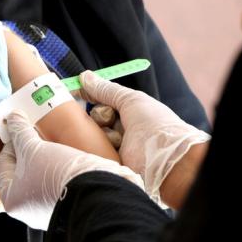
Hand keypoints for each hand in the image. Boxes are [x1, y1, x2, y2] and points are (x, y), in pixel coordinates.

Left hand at [0, 110, 143, 229]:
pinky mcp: (68, 205)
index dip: (12, 141)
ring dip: (46, 158)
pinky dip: (60, 168)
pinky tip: (67, 155)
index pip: (3, 163)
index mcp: (12, 200)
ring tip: (54, 142)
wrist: (99, 193)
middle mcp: (28, 210)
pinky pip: (58, 182)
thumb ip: (20, 132)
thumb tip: (12, 118)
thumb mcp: (34, 148)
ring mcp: (48, 210)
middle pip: (22, 170)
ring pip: (41, 176)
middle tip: (37, 132)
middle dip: (30, 150)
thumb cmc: (58, 176)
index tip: (22, 128)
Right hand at [80, 71, 209, 207]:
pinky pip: (95, 152)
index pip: (104, 102)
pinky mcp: (111, 164)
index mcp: (132, 114)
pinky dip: (97, 149)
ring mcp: (118, 149)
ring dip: (99, 134)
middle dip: (97, 116)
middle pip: (96, 119)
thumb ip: (106, 90)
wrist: (166, 160)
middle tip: (105, 118)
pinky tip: (105, 148)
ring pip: (94, 135)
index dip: (91, 97)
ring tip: (115, 138)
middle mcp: (124, 130)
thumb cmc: (154, 125)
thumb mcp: (131, 100)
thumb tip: (84, 76)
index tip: (75, 90)